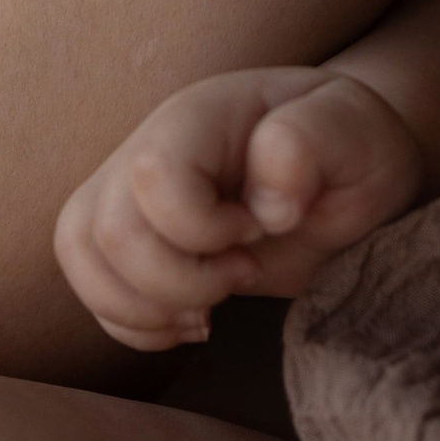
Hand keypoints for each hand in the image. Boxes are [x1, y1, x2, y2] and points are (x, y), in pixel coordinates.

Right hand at [54, 67, 425, 350]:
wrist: (348, 171)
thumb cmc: (354, 148)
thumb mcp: (359, 133)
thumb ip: (311, 143)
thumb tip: (265, 204)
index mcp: (202, 115)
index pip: (153, 175)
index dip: (202, 227)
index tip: (264, 230)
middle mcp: (150, 147)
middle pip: (104, 229)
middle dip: (174, 280)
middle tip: (245, 274)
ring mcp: (131, 192)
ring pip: (80, 255)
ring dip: (141, 307)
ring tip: (208, 310)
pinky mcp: (132, 238)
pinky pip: (92, 288)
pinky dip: (135, 324)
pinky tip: (192, 320)